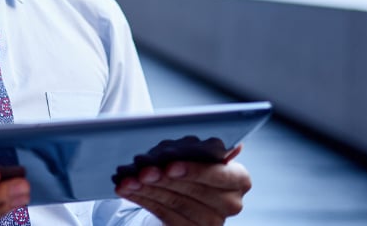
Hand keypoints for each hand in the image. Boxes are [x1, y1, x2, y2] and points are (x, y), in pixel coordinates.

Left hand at [115, 145, 250, 225]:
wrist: (188, 186)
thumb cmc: (192, 161)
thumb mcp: (195, 151)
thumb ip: (197, 148)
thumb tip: (192, 148)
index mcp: (239, 178)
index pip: (218, 175)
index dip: (192, 170)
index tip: (170, 165)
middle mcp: (231, 203)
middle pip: (193, 191)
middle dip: (164, 180)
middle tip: (142, 171)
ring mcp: (212, 221)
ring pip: (176, 204)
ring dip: (148, 190)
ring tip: (128, 180)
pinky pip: (164, 215)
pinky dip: (143, 200)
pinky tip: (128, 190)